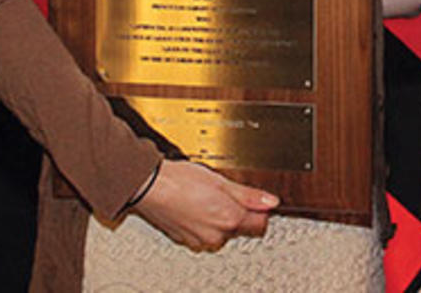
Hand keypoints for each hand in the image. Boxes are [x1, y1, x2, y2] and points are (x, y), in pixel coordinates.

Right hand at [131, 159, 278, 250]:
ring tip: (208, 196)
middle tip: (226, 192)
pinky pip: (204, 233)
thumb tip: (270, 201)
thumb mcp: (221, 181)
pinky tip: (196, 205)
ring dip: (221, 218)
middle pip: (241, 228)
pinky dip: (204, 221)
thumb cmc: (180, 180)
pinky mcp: (186, 240)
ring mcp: (200, 240)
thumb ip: (249, 195)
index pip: (260, 224)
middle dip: (239, 212)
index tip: (255, 198)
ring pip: (222, 232)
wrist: (150, 187)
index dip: (260, 209)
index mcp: (229, 220)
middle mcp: (216, 236)